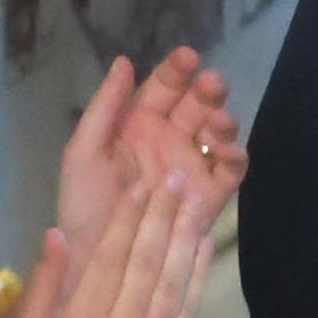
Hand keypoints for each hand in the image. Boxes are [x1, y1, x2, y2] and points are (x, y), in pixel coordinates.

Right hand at [13, 173, 221, 317]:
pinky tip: (203, 241)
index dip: (127, 218)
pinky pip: (190, 306)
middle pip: (145, 261)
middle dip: (162, 215)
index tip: (142, 184)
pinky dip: (198, 272)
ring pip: (172, 278)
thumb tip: (56, 231)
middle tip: (176, 177)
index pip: (109, 258)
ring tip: (195, 198)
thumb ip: (44, 282)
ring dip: (186, 234)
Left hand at [51, 48, 244, 243]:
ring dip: (223, 120)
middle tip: (210, 84)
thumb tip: (125, 61)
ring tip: (217, 121)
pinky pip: (232, 169)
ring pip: (219, 131)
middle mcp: (170, 140)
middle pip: (197, 104)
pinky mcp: (211, 194)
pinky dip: (235, 156)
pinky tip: (227, 152)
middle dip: (207, 89)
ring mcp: (193, 166)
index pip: (163, 88)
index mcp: (138, 126)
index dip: (176, 70)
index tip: (188, 57)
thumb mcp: (82, 153)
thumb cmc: (84, 206)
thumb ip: (103, 108)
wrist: (96, 259)